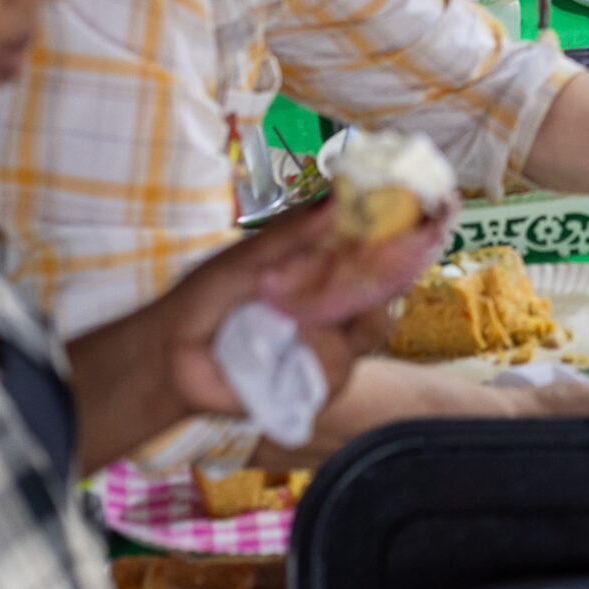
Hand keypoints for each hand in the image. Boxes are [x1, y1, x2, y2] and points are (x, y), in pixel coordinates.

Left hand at [154, 198, 452, 414]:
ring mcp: (328, 354)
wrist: (168, 355)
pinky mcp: (315, 389)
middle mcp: (334, 315)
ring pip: (365, 333)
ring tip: (281, 313)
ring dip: (327, 320)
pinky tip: (276, 350)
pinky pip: (337, 368)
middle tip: (348, 274)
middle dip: (374, 284)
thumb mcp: (249, 258)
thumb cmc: (206, 300)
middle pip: (383, 300)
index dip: (402, 244)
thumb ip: (295, 235)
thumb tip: (337, 199)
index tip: (421, 219)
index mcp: (323, 277)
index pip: (377, 260)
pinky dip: (311, 354)